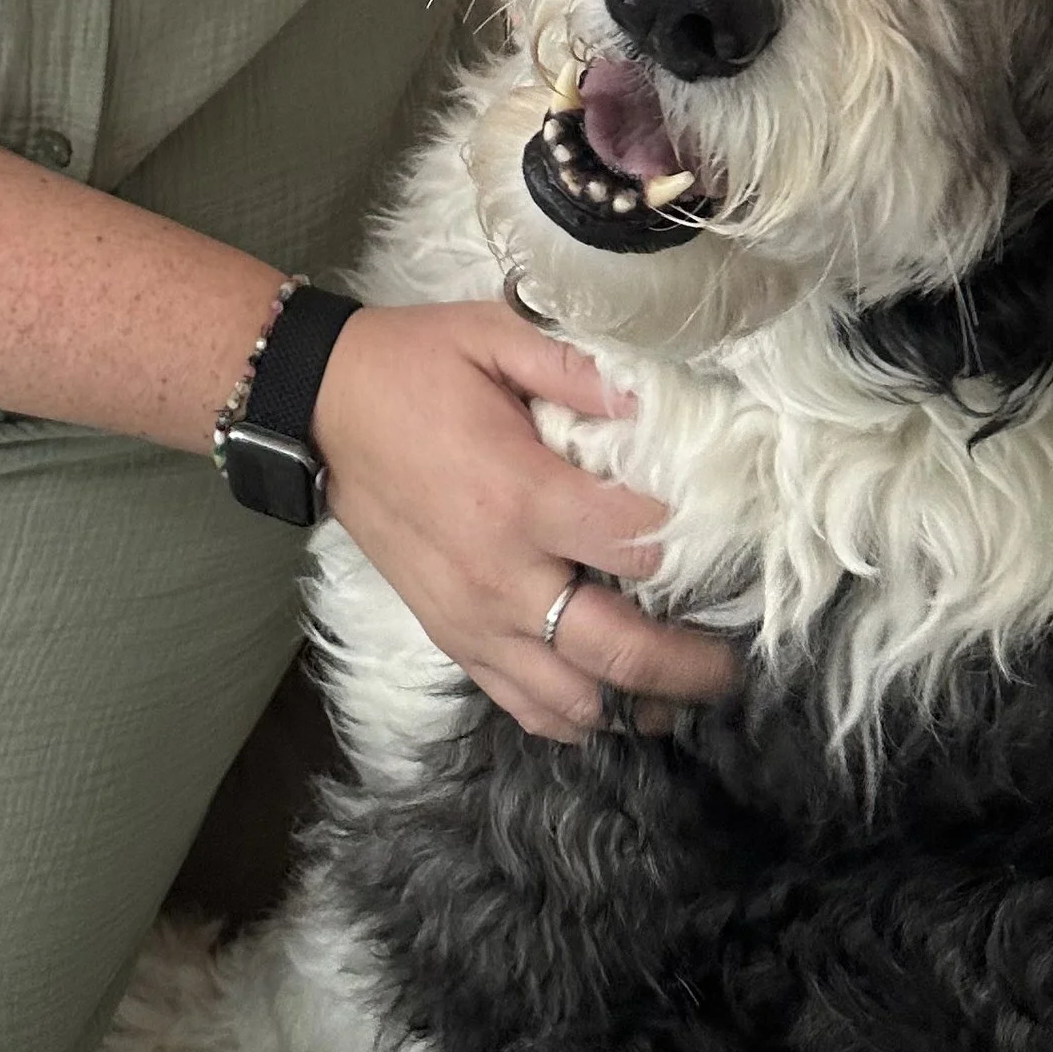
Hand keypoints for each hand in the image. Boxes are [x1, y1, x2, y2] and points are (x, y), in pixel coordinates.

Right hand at [309, 300, 737, 743]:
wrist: (317, 409)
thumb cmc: (412, 366)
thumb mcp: (492, 334)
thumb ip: (579, 365)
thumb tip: (658, 401)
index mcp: (519, 495)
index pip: (639, 547)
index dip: (697, 546)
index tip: (731, 541)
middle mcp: (500, 574)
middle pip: (621, 651)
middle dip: (692, 666)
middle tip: (735, 662)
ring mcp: (474, 619)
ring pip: (577, 702)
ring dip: (639, 703)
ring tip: (682, 687)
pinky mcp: (452, 638)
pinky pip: (525, 707)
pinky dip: (576, 717)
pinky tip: (609, 699)